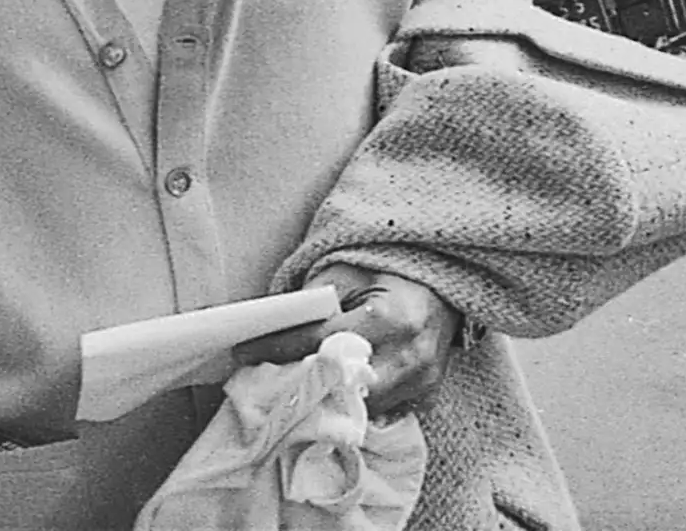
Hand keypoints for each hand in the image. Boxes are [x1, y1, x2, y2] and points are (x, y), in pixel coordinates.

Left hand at [231, 262, 461, 418]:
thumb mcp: (348, 272)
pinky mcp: (427, 395)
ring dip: (326, 400)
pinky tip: (330, 396)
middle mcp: (409, 356)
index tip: (244, 351)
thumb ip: (315, 301)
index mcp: (390, 319)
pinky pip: (383, 414)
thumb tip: (275, 329)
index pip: (320, 342)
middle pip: (341, 387)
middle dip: (302, 384)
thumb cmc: (390, 272)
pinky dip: (354, 406)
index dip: (278, 347)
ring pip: (360, 407)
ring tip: (293, 387)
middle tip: (264, 379)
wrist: (441, 284)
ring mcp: (422, 382)